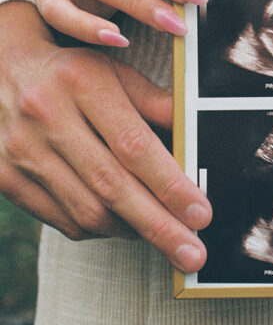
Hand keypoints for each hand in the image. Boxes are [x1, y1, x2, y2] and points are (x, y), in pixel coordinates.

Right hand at [0, 5, 210, 271]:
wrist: (1, 69)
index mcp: (82, 81)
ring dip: (133, 231)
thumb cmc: (73, 73)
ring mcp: (21, 149)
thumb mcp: (116, 72)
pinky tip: (124, 226)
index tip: (201, 213)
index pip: (134, 145)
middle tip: (194, 254)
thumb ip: (158, 104)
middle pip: (112, 186)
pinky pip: (63, 220)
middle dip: (159, 226)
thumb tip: (196, 136)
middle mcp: (46, 114)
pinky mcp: (5, 176)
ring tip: (166, 237)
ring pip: (87, 211)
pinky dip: (100, 230)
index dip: (170, 185)